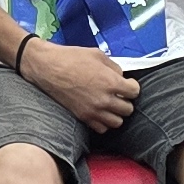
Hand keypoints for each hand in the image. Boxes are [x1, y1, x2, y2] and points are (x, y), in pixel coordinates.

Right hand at [17, 36, 139, 132]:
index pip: (134, 92)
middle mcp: (104, 99)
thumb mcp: (98, 55)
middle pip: (128, 109)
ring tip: (110, 105)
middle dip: (126, 101)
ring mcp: (93, 111)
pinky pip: (102, 128)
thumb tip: (120, 76)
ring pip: (117, 122)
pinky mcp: (83, 117)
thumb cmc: (72, 58)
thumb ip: (114, 67)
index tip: (128, 84)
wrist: (48, 68)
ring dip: (116, 113)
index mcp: (111, 82)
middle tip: (119, 94)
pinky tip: (100, 112)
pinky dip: (104, 122)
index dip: (132, 87)